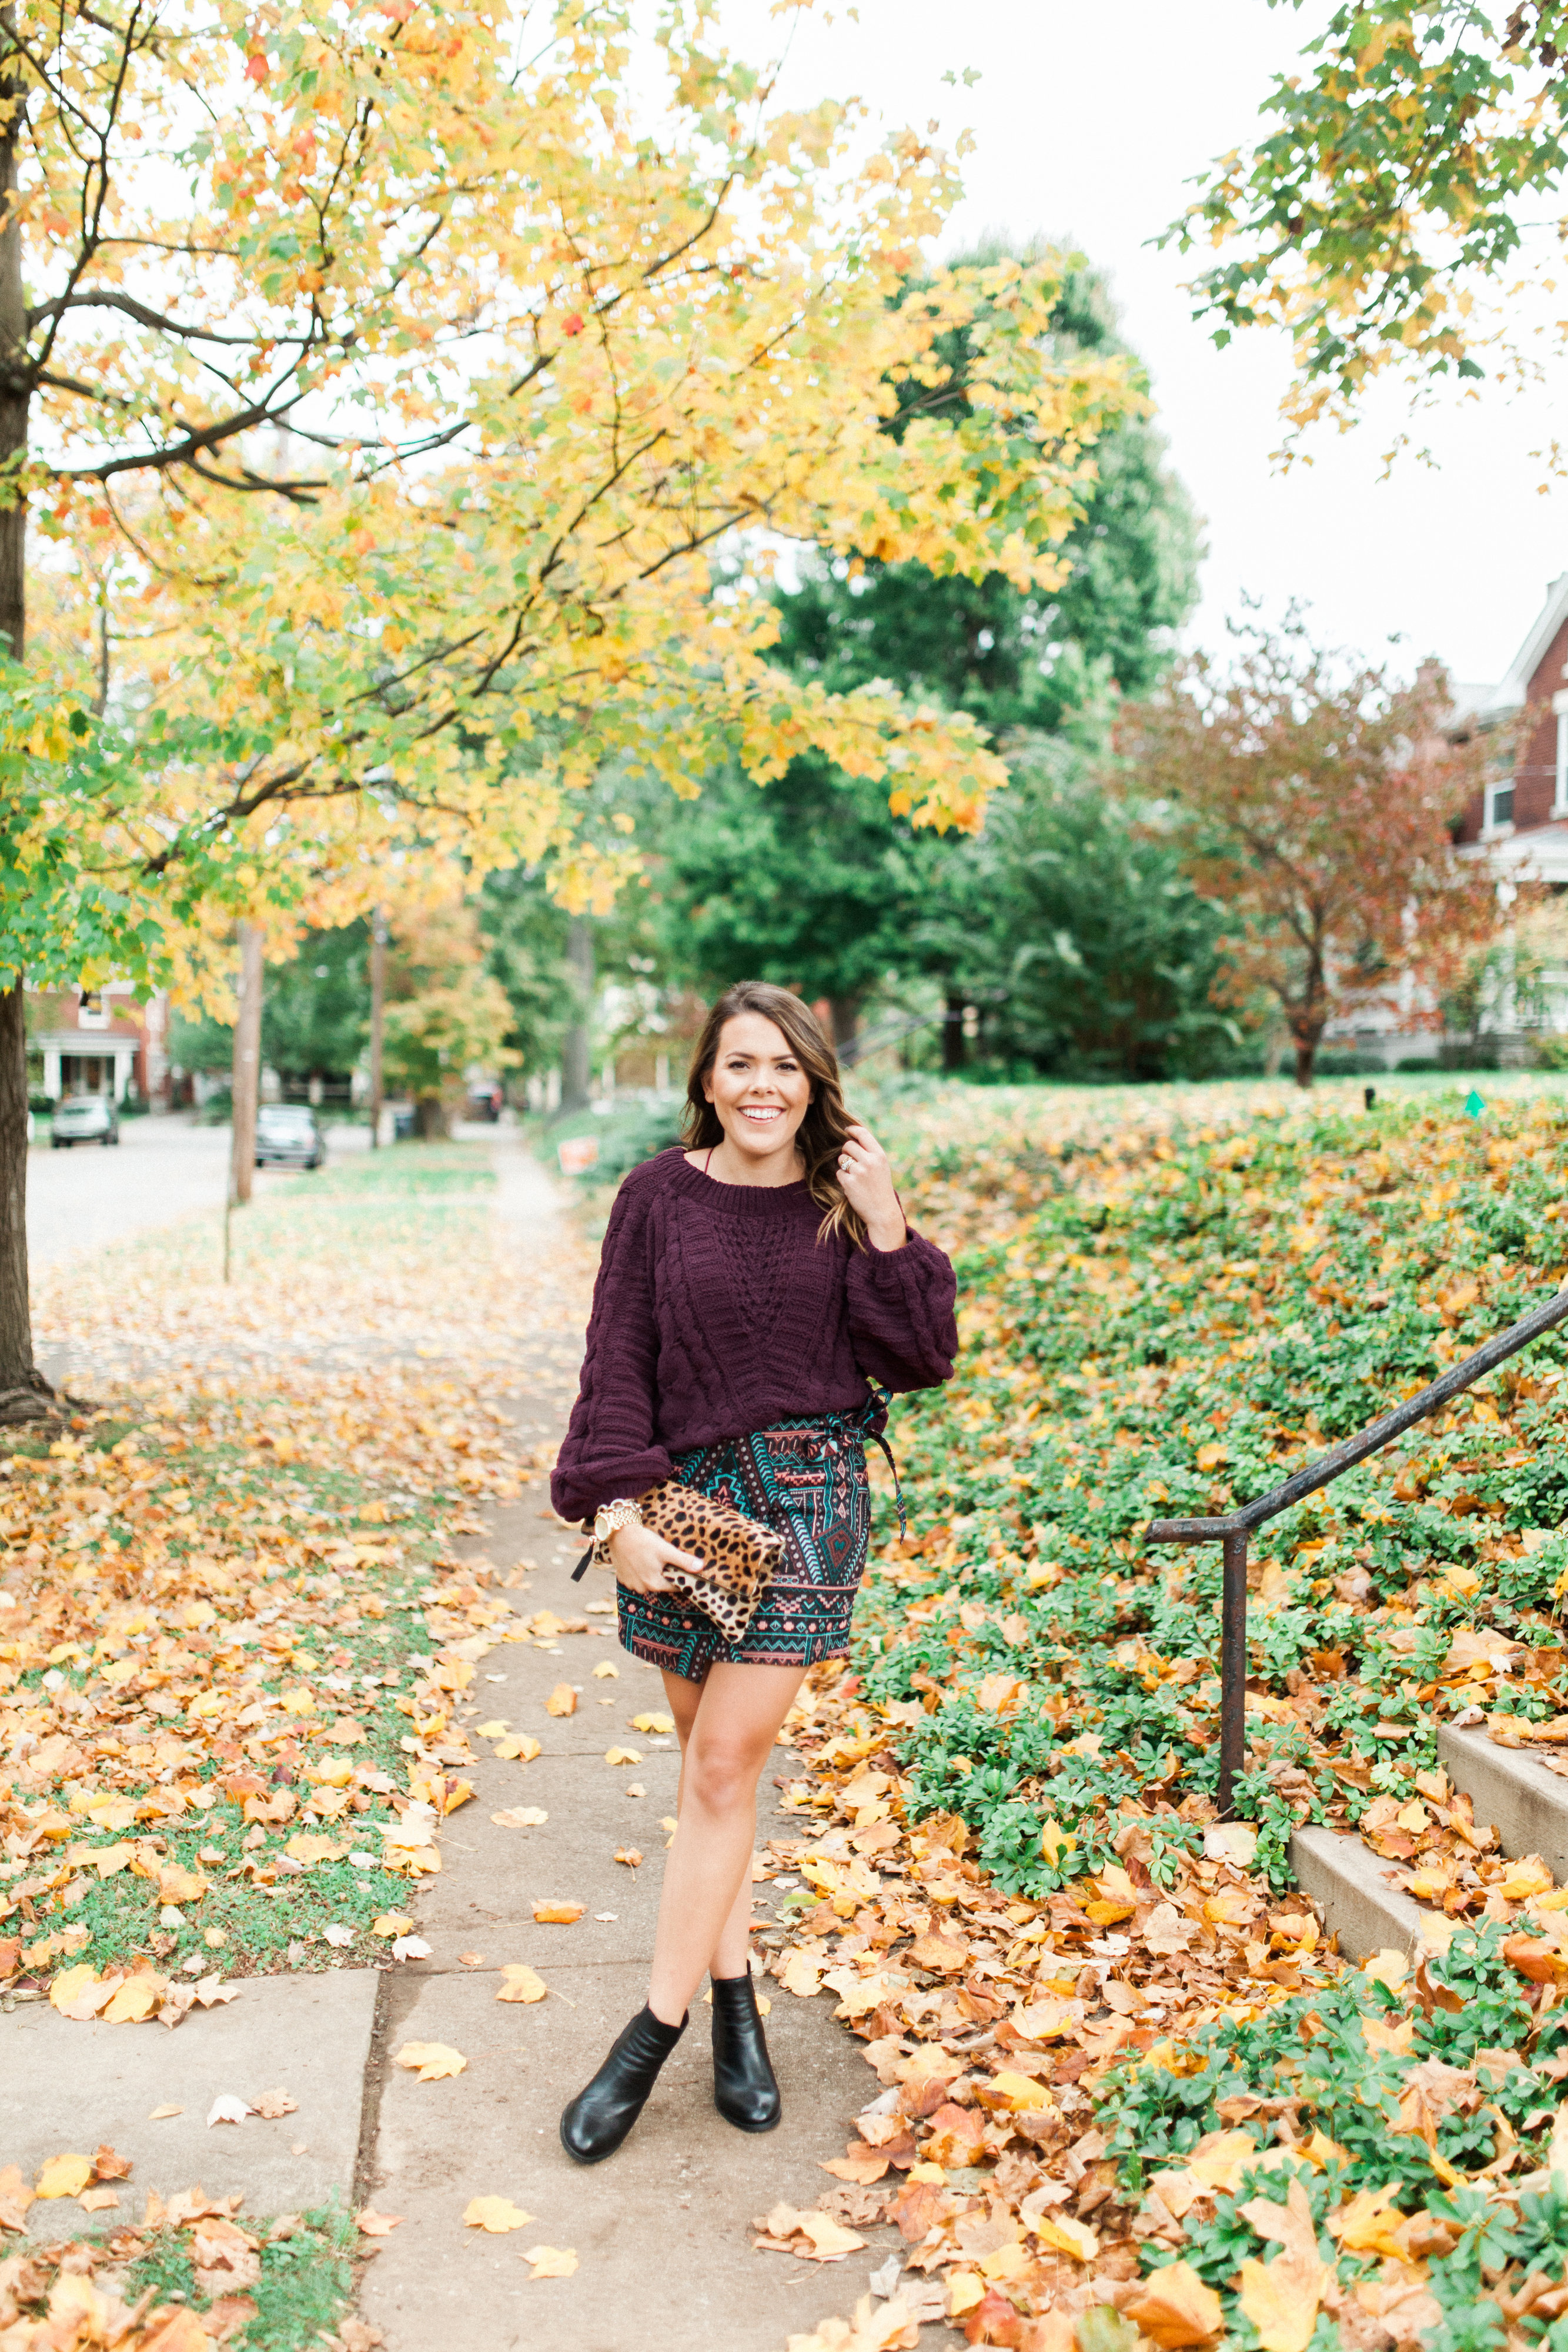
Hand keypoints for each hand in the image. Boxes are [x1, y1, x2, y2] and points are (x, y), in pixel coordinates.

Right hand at [606, 1520, 703, 1594]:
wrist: (619, 1533)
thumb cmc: (644, 1541)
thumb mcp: (666, 1550)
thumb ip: (683, 1561)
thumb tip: (701, 1568)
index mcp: (654, 1584)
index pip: (674, 1586)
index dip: (679, 1577)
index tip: (681, 1567)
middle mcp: (642, 1588)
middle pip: (660, 1584)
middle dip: (665, 1574)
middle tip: (664, 1558)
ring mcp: (630, 1584)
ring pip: (648, 1581)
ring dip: (651, 1573)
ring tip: (651, 1558)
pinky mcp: (622, 1578)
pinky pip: (636, 1578)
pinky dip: (639, 1571)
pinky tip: (640, 1559)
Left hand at [835, 1122, 905, 1249]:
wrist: (883, 1212)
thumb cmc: (881, 1188)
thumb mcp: (881, 1167)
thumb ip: (870, 1153)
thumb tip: (852, 1139)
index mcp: (880, 1155)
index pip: (863, 1134)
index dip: (852, 1130)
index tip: (847, 1130)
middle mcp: (870, 1161)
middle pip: (848, 1146)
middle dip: (847, 1152)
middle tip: (852, 1162)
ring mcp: (859, 1172)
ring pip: (841, 1159)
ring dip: (844, 1166)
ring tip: (856, 1177)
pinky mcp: (849, 1183)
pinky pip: (839, 1173)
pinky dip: (843, 1179)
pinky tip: (853, 1187)